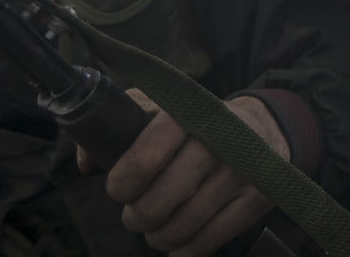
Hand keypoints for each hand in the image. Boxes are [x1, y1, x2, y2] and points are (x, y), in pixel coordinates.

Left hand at [79, 89, 285, 256]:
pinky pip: (207, 243)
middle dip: (136, 217)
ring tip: (156, 227)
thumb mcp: (160, 107)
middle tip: (136, 213)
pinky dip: (184, 250)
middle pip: (156, 204)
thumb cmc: (197, 122)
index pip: (143, 159)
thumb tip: (85, 164)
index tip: (120, 189)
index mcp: (189, 114)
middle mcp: (218, 142)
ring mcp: (242, 173)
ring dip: (158, 237)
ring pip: (180, 230)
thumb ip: (118, 122)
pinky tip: (178, 241)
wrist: (264, 126)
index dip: (121, 184)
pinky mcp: (257, 200)